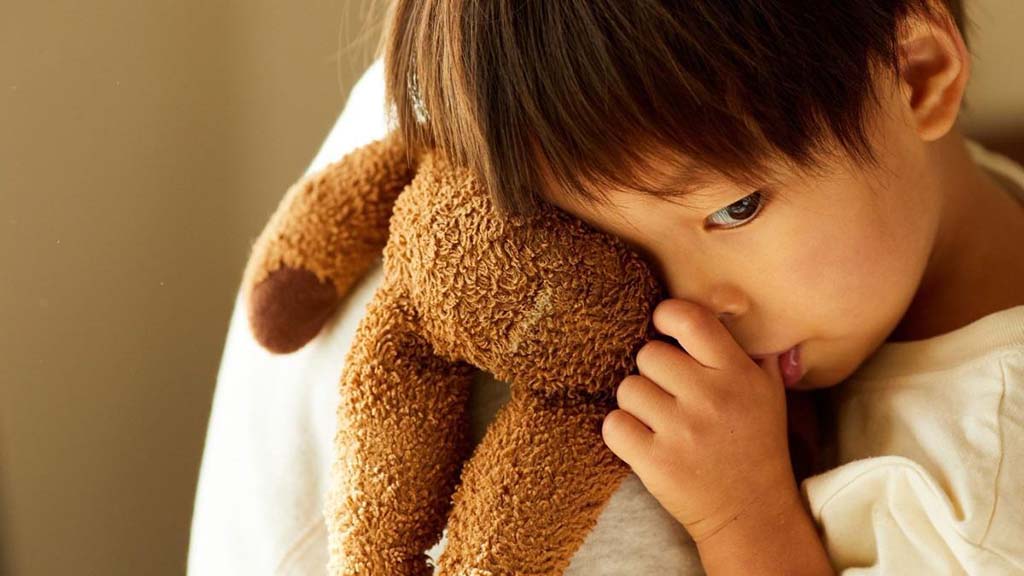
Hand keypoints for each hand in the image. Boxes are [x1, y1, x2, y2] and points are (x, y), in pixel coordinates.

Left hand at [602, 298, 797, 541]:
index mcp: (738, 373)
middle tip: (671, 395)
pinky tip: (643, 440)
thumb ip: (747, 347)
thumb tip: (726, 301)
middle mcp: (711, 397)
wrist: (752, 513)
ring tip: (661, 421)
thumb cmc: (755, 443)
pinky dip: (622, 432)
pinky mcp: (656, 462)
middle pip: (648, 354)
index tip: (664, 329)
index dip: (666, 317)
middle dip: (654, 373)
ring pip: (627, 388)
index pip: (688, 319)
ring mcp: (682, 431)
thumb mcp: (768, 390)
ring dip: (637, 403)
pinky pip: (613, 424)